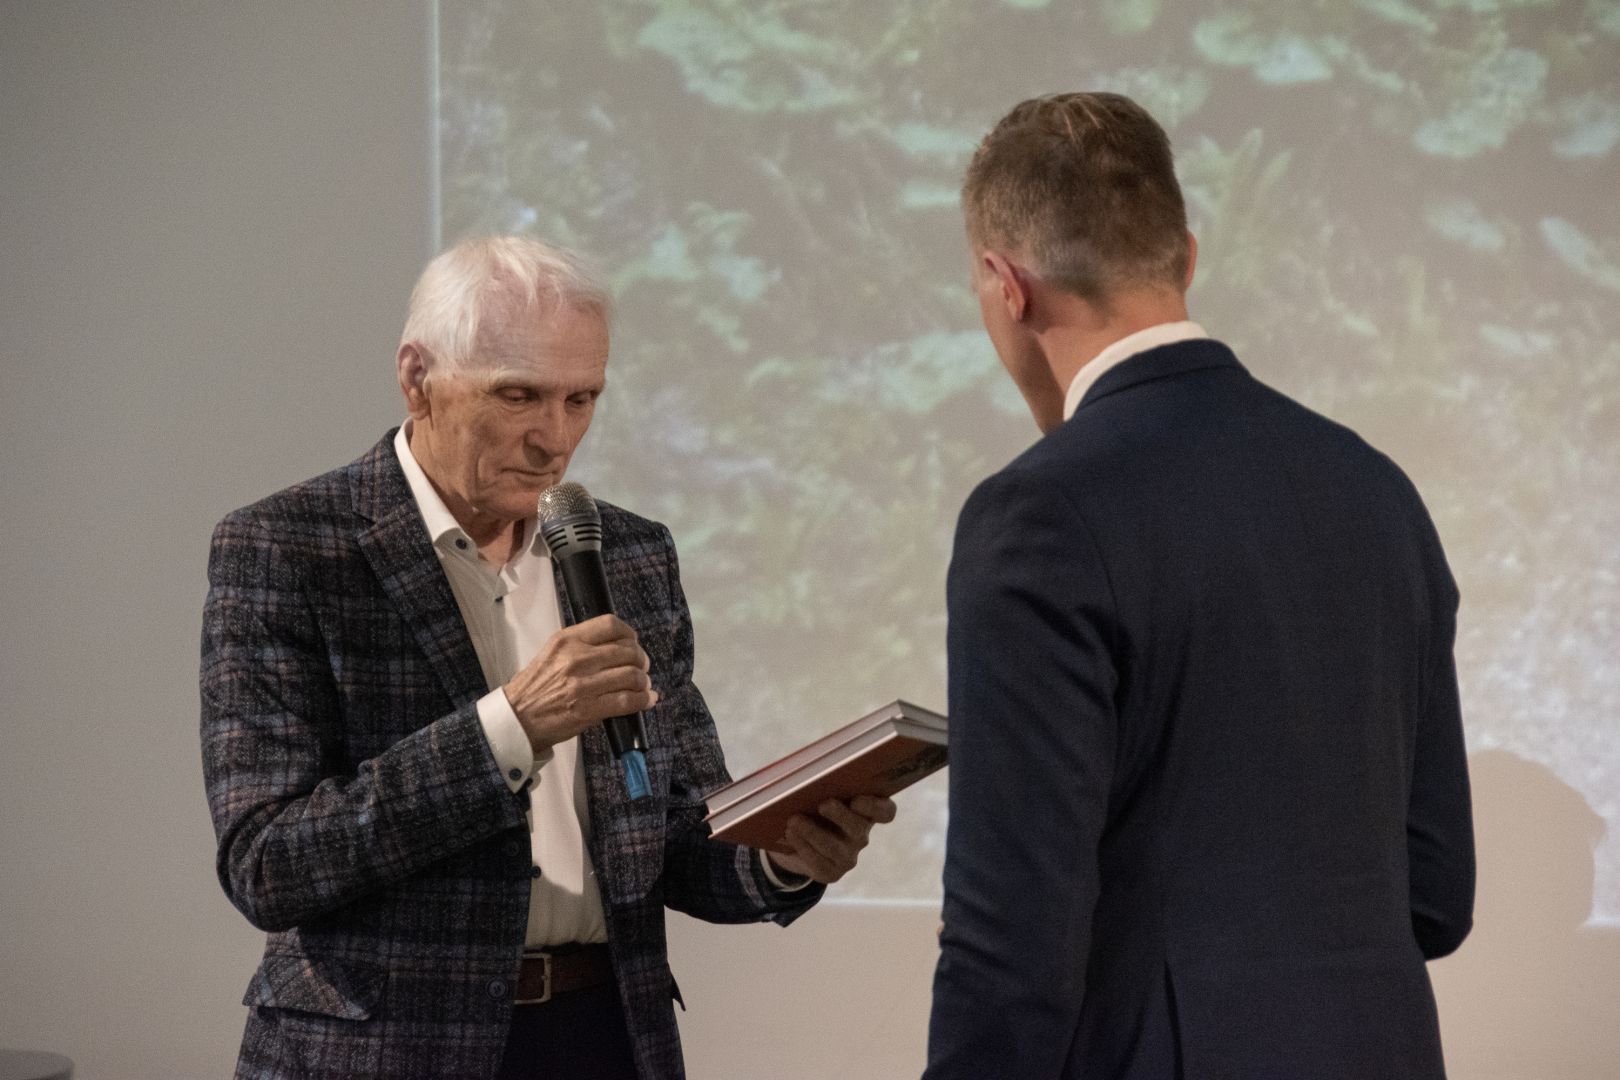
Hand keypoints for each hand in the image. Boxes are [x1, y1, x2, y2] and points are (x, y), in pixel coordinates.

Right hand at [504, 614, 657, 750]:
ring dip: (643, 682)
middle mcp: (576, 659)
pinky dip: (642, 700)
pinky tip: (646, 700)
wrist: (517, 718)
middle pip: (628, 651)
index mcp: (567, 640)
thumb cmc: (534, 687)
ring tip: (642, 686)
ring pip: (632, 676)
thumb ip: (581, 645)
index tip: (633, 642)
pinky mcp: (588, 709)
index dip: (629, 634)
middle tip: (641, 667)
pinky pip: (627, 701)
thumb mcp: (552, 653)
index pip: (610, 625)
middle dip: (641, 660)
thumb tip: (616, 646)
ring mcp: (582, 685)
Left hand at [765, 795, 896, 884]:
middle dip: (840, 816)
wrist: (795, 841)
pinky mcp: (832, 872)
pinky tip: (790, 834)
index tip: (857, 799)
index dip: (875, 807)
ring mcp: (848, 856)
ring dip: (813, 832)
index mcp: (865, 812)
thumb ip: (822, 784)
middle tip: (822, 804)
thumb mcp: (819, 794)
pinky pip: (819, 862)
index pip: (886, 812)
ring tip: (794, 821)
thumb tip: (807, 775)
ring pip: (835, 847)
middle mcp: (861, 835)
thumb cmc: (811, 807)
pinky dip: (803, 846)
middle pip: (859, 828)